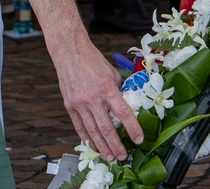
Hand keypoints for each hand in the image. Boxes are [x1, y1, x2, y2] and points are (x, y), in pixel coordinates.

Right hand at [53, 39, 144, 161]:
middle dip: (116, 145)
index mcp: (107, 88)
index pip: (123, 112)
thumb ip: (118, 90)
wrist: (69, 52)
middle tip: (123, 156)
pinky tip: (93, 146)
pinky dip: (87, 138)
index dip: (132, 128)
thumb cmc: (92, 60)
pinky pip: (79, 126)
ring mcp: (79, 103)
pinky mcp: (69, 106)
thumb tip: (126, 104)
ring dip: (102, 147)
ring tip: (109, 157)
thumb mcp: (112, 73)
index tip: (139, 139)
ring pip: (92, 131)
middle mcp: (93, 98)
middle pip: (107, 127)